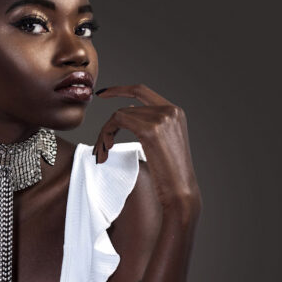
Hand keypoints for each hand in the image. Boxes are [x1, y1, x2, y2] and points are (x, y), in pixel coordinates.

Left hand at [92, 84, 202, 217]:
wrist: (181, 192)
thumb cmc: (171, 175)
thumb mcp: (163, 144)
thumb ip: (150, 125)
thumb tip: (129, 112)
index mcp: (175, 112)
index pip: (142, 90)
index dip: (120, 89)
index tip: (102, 94)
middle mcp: (170, 110)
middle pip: (126, 107)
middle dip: (108, 127)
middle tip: (100, 148)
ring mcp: (162, 118)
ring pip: (118, 115)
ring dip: (105, 134)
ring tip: (102, 154)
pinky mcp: (150, 129)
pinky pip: (117, 121)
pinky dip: (106, 134)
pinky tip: (107, 149)